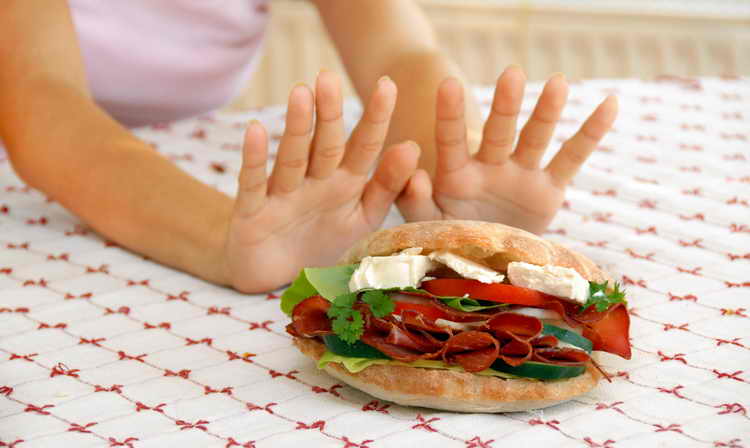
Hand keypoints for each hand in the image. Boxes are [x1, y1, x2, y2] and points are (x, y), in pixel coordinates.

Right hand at [224, 71, 418, 292]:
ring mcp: (283, 194)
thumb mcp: (362, 219)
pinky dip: (255, 159)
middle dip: (329, 113)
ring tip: (301, 93)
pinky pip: (254, 183)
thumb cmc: (323, 244)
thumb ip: (387, 187)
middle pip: (326, 144)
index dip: (375, 118)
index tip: (388, 85)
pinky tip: (256, 130)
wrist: (276, 280)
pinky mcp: (252, 213)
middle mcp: (314, 182)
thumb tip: (413, 146)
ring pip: (292, 156)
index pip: (364, 147)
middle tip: (330, 77)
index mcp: (345, 184)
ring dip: (297, 127)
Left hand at [397, 66, 617, 233]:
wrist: (486, 260)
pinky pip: (571, 160)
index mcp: (456, 174)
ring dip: (546, 112)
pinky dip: (590, 135)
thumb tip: (416, 174)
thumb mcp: (427, 223)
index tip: (448, 85)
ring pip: (535, 138)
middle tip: (511, 75)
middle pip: (498, 132)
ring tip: (557, 83)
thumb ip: (415, 201)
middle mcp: (490, 167)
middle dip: (505, 107)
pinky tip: (609, 104)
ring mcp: (521, 174)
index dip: (450, 115)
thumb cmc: (450, 235)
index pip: (451, 140)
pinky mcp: (548, 190)